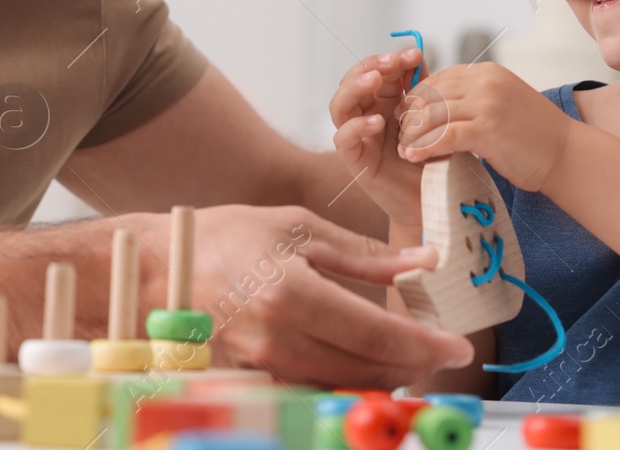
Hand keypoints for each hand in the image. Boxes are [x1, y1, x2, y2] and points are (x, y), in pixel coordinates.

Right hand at [140, 205, 469, 387]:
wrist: (160, 270)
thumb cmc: (226, 238)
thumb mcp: (297, 229)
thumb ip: (363, 254)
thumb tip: (421, 259)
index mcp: (293, 294)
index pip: (376, 333)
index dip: (425, 345)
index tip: (459, 348)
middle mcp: (279, 339)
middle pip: (367, 369)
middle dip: (412, 364)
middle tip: (437, 349)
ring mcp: (262, 369)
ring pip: (343, 387)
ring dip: (381, 375)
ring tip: (403, 353)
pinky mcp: (252, 383)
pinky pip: (314, 391)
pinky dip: (345, 382)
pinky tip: (358, 363)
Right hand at [329, 50, 425, 228]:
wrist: (435, 201)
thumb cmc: (435, 160)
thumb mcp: (433, 119)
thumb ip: (423, 92)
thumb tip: (418, 57)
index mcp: (384, 103)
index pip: (378, 71)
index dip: (391, 59)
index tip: (415, 54)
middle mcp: (366, 115)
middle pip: (353, 81)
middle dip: (371, 66)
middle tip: (393, 61)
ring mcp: (358, 137)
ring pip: (340, 104)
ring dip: (355, 87)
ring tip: (375, 80)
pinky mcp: (355, 160)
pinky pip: (343, 138)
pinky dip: (357, 126)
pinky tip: (377, 121)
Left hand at [397, 62, 572, 191]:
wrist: (568, 155)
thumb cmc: (534, 136)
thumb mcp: (501, 105)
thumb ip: (473, 99)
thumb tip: (437, 109)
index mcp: (487, 72)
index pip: (438, 79)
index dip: (416, 98)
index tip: (403, 118)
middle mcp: (486, 82)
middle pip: (431, 94)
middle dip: (410, 116)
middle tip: (399, 137)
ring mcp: (488, 103)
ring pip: (433, 114)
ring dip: (413, 134)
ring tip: (404, 151)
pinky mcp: (489, 129)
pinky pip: (445, 135)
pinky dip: (426, 147)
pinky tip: (415, 157)